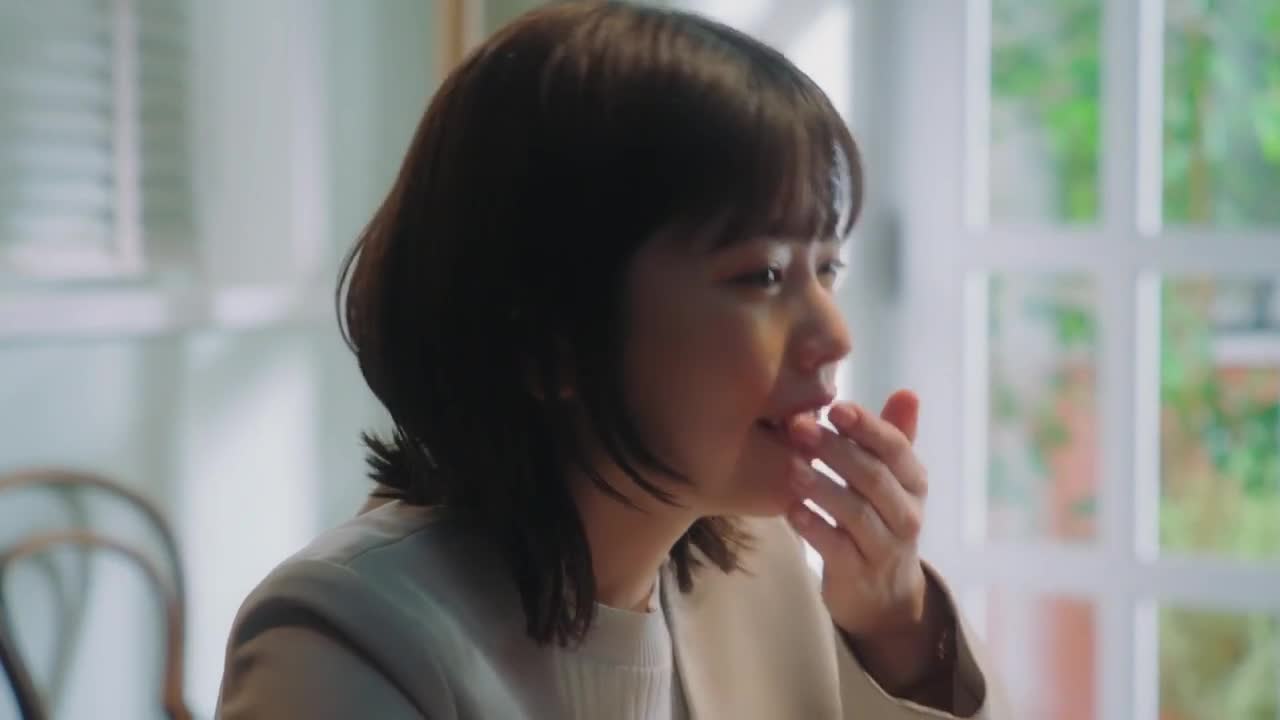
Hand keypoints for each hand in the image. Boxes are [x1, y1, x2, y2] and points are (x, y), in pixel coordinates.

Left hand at [784, 390, 946, 690]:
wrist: (883, 596)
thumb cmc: (879, 519)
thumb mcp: (892, 480)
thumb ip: (894, 437)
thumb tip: (906, 392)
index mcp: (914, 482)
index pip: (896, 449)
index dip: (867, 426)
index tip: (834, 407)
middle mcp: (906, 514)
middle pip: (873, 477)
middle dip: (835, 449)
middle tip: (798, 427)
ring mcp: (884, 548)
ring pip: (855, 513)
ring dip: (821, 486)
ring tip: (791, 466)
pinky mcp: (858, 575)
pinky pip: (836, 548)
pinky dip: (813, 526)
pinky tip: (791, 508)